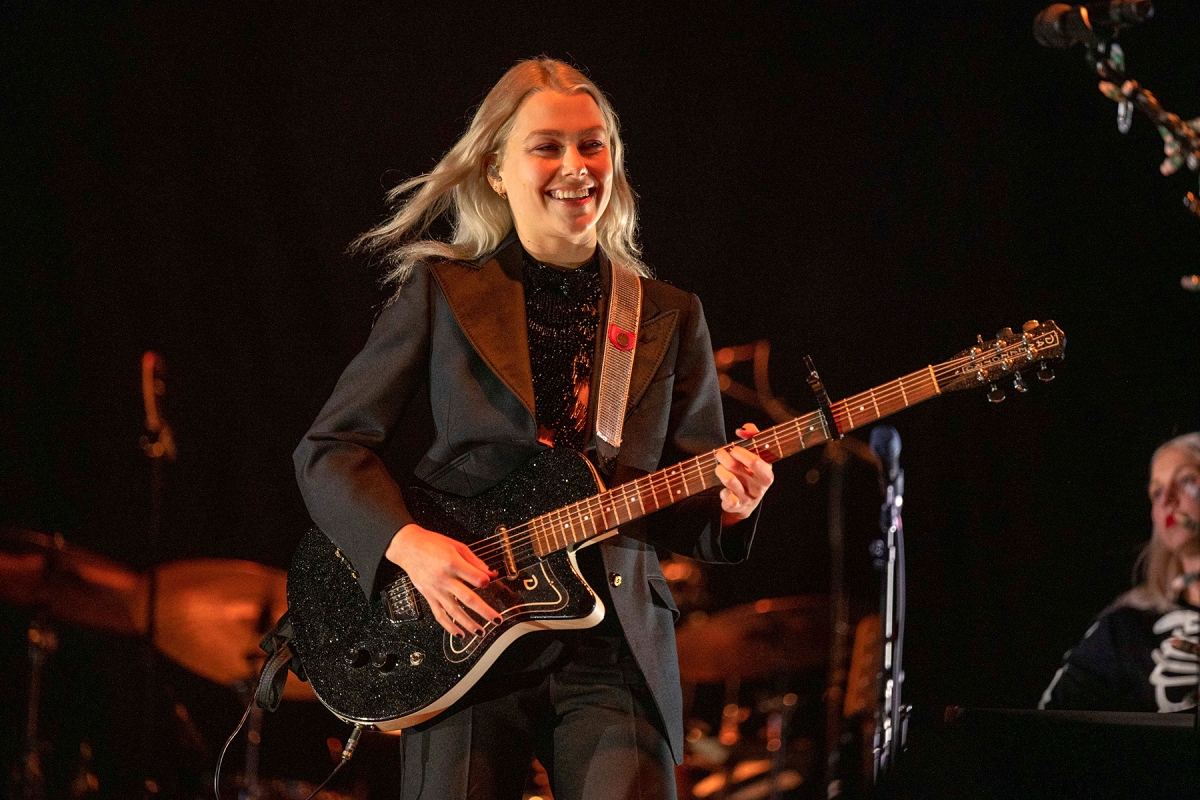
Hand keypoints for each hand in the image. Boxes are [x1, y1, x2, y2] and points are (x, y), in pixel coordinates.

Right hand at [385, 523, 499, 636]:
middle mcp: (444, 579)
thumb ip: (474, 561)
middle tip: (497, 620)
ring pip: (454, 611)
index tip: (491, 582)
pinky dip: (449, 626)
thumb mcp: (457, 546)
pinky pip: (440, 615)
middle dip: (485, 611)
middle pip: (468, 599)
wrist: (408, 547)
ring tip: (481, 632)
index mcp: (453, 563)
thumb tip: (490, 573)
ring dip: (469, 623)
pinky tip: (459, 634)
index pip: (476, 578)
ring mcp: (436, 590)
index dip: (486, 581)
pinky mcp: (429, 597)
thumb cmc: (432, 544)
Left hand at [715, 423, 773, 525]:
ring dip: (721, 471)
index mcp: (766, 473)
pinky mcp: (737, 506)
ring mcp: (748, 496)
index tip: (734, 448)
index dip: (743, 453)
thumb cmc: (750, 474)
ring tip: (718, 467)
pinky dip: (723, 492)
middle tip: (720, 453)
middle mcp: (759, 486)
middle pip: (743, 469)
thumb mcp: (755, 457)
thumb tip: (742, 429)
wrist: (746, 503)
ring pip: (731, 481)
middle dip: (728, 457)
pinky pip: (728, 498)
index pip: (758, 461)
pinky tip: (723, 489)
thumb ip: (752, 438)